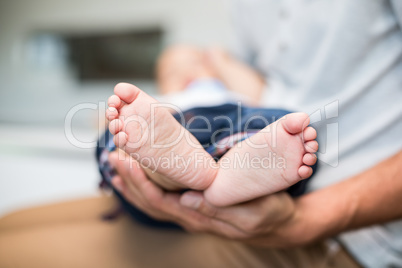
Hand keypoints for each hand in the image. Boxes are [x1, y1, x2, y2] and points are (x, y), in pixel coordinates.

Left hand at [109, 150, 311, 246]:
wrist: (279, 223)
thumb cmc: (269, 212)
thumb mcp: (253, 211)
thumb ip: (220, 209)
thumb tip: (187, 201)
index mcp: (201, 219)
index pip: (160, 202)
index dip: (140, 183)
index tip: (127, 161)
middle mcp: (191, 217)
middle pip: (150, 202)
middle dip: (130, 180)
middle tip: (114, 154)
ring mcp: (192, 213)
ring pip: (154, 202)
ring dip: (134, 184)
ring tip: (118, 164)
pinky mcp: (196, 206)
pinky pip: (165, 199)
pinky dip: (148, 186)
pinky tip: (140, 176)